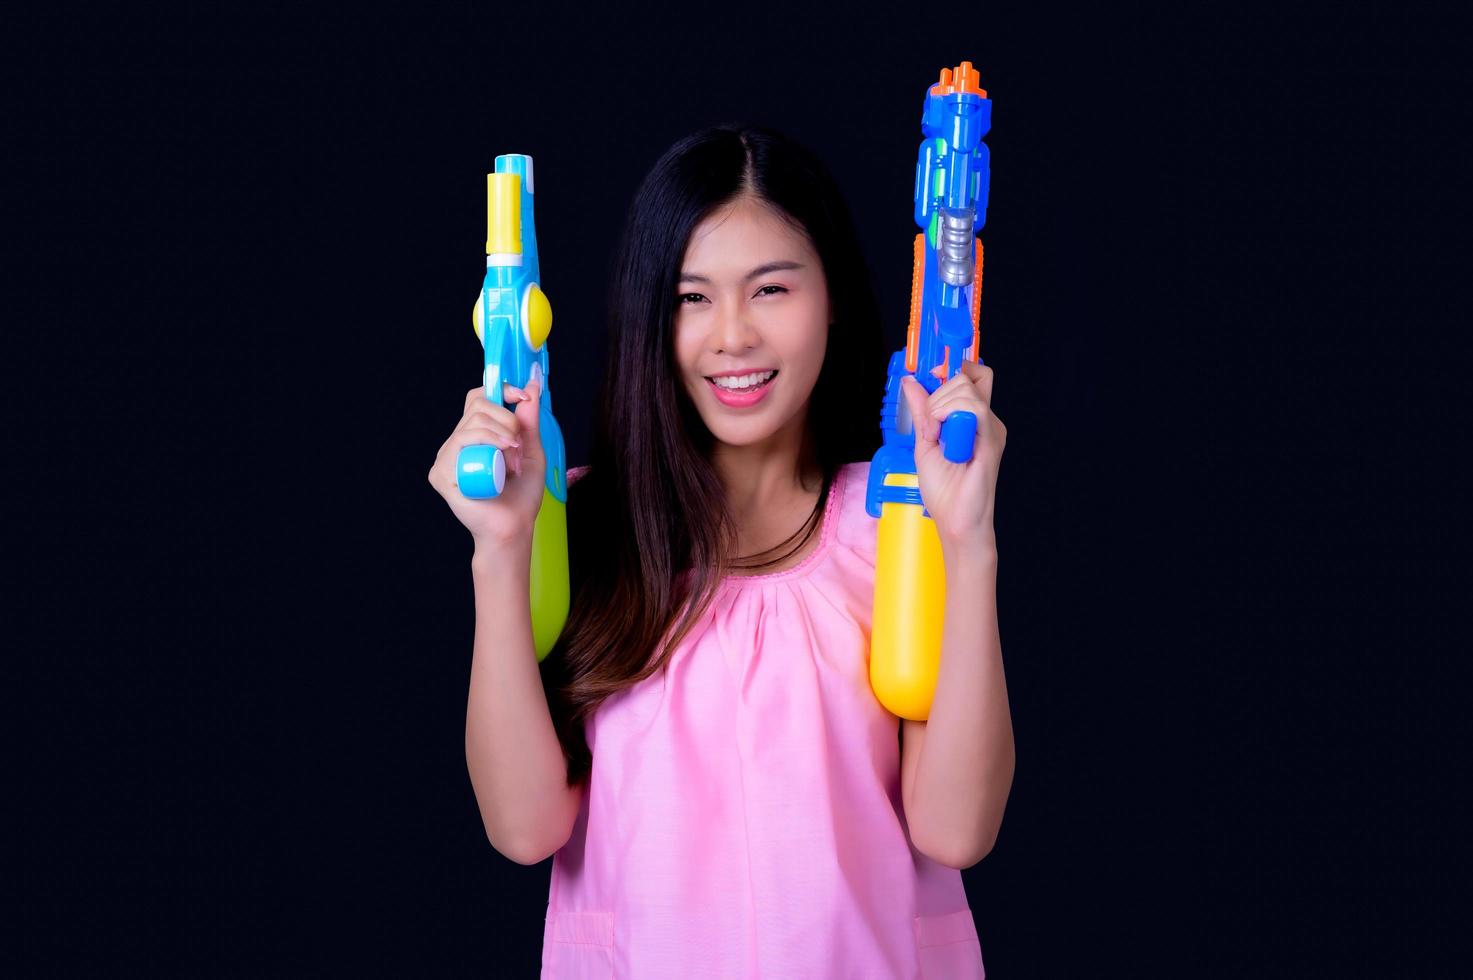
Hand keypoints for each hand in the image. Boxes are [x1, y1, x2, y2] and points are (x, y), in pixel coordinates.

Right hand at [427, 377, 546, 546]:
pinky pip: (460, 442)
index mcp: (474, 437)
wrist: (514, 528)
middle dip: (507, 418)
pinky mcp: (441, 474)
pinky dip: (486, 444)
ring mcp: (447, 459)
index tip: (523, 397)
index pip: (478, 399)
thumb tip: (534, 385)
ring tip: (513, 459)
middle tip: (519, 444)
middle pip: (478, 405)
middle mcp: (457, 444)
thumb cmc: (521, 498)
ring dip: (502, 434)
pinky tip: (500, 460)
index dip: (500, 391)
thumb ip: (529, 420)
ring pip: (473, 423)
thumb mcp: (531, 451)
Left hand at [899, 361, 1005, 549]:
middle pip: (966, 377)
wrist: (955, 520)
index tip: (929, 375)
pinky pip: (973, 408)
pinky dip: (948, 414)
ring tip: (934, 434)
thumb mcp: (924, 442)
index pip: (972, 376)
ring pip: (966, 388)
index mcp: (972, 419)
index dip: (951, 368)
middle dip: (937, 393)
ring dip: (939, 406)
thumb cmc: (944, 490)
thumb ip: (921, 411)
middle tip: (928, 424)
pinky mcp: (992, 439)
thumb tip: (911, 382)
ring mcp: (990, 428)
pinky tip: (940, 435)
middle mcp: (985, 420)